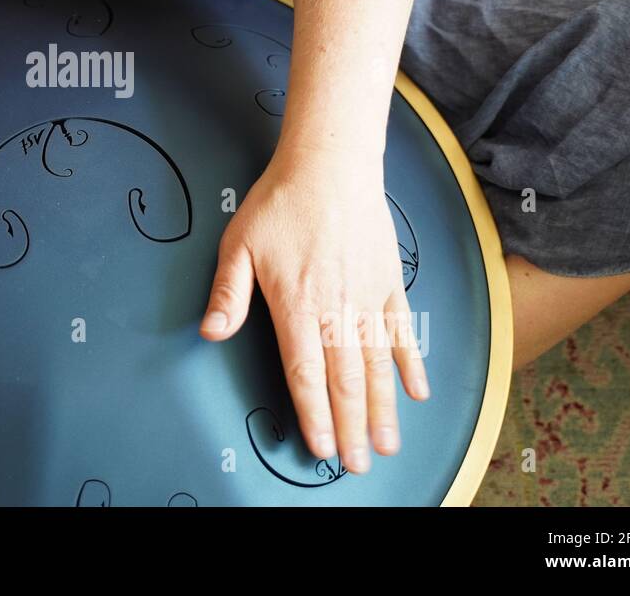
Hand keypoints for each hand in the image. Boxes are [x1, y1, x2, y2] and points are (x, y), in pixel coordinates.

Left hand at [199, 147, 427, 473]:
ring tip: (388, 445)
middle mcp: (336, 308)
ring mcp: (368, 297)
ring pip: (379, 365)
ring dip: (384, 409)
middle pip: (346, 380)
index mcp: (296, 304)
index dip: (315, 414)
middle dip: (351, 427)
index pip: (306, 373)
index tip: (321, 447)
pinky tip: (418, 393)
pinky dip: (412, 364)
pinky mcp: (390, 282)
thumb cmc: (279, 202)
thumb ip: (227, 294)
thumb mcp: (238, 244)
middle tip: (357, 464)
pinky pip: (404, 332)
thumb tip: (211, 333)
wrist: (330, 164)